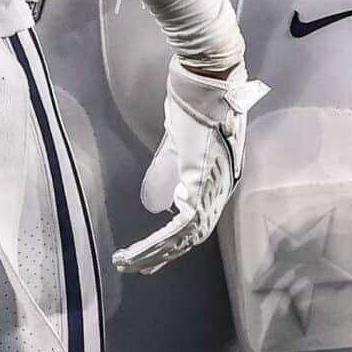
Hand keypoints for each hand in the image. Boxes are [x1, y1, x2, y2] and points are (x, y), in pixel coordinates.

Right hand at [114, 62, 268, 274]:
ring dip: (156, 253)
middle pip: (193, 237)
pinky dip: (161, 240)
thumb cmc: (195, 105)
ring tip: (129, 262)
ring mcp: (214, 186)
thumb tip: (158, 203)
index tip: (152, 257)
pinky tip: (143, 249)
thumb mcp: (178, 145)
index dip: (174, 243)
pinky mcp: (201, 180)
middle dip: (162, 256)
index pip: (198, 224)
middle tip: (137, 269)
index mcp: (219, 182)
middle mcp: (221, 189)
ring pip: (187, 237)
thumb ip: (170, 172)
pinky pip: (182, 223)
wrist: (207, 82)